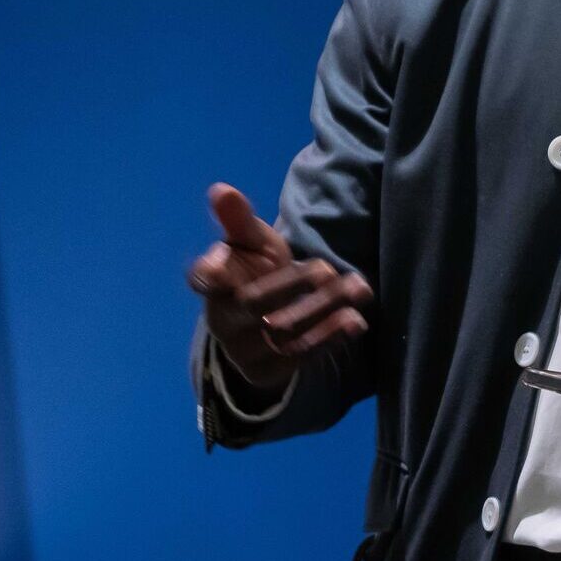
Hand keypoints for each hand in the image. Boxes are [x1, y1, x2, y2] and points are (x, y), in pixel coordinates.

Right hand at [186, 182, 373, 389]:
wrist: (266, 322)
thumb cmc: (256, 272)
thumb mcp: (251, 245)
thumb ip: (239, 221)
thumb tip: (221, 190)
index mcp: (212, 285)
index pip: (202, 278)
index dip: (210, 270)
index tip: (222, 258)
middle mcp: (223, 320)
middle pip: (254, 304)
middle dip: (292, 285)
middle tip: (325, 268)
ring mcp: (244, 349)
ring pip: (283, 332)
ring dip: (323, 310)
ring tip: (357, 288)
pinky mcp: (268, 371)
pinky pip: (300, 356)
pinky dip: (329, 337)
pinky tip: (355, 320)